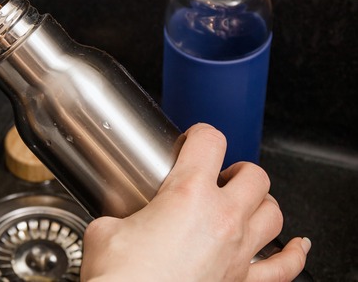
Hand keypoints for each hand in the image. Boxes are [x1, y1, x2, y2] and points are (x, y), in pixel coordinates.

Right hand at [81, 123, 309, 281]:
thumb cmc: (122, 278)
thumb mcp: (104, 231)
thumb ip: (117, 217)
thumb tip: (115, 221)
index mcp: (188, 194)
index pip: (210, 141)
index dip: (200, 134)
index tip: (193, 141)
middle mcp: (222, 219)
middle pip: (254, 176)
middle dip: (237, 170)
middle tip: (219, 176)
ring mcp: (238, 252)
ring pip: (274, 214)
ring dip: (261, 203)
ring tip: (246, 202)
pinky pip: (284, 267)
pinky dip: (294, 254)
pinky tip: (296, 247)